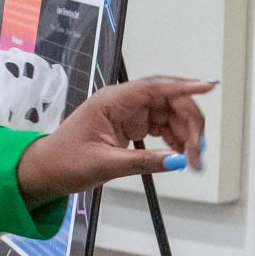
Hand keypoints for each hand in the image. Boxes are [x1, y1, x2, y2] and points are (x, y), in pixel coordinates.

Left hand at [13, 76, 214, 204]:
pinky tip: (181, 154)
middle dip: (189, 122)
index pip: (154, 87)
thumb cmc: (65, 162)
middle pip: (168, 100)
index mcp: (112, 101)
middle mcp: (123, 101)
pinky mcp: (131, 125)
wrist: (46, 170)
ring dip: (185, 133)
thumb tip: (176, 161)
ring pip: (169, 114)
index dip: (184, 86)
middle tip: (198, 151)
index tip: (208, 87)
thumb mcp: (104, 165)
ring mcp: (128, 112)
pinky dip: (175, 139)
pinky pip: (162, 125)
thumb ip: (142, 162)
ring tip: (192, 159)